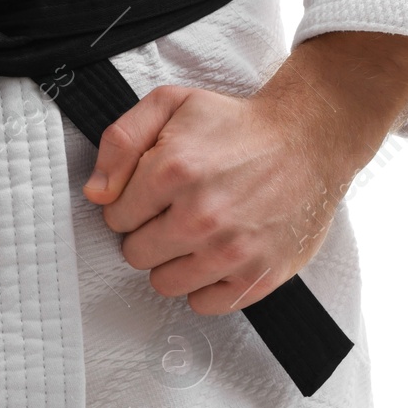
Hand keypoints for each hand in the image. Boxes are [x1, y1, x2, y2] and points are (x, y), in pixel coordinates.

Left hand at [82, 31, 407, 314]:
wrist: (310, 138)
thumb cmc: (238, 124)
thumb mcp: (170, 104)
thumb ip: (121, 141)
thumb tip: (96, 193)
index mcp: (172, 170)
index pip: (115, 217)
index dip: (131, 204)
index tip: (154, 193)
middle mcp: (200, 215)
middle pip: (135, 254)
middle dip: (149, 233)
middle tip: (176, 212)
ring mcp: (231, 250)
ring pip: (164, 283)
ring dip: (173, 262)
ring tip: (197, 233)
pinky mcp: (258, 275)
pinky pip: (204, 304)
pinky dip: (205, 286)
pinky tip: (216, 256)